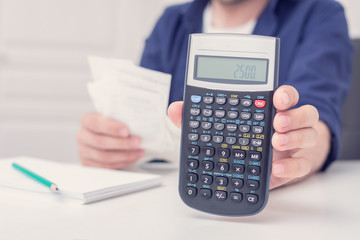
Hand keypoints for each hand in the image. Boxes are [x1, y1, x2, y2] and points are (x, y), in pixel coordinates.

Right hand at [77, 113, 143, 168]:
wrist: (108, 135)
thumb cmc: (113, 124)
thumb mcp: (114, 117)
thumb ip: (121, 118)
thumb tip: (138, 123)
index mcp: (87, 120)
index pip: (95, 123)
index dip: (111, 128)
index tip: (126, 131)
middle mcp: (82, 136)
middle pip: (100, 142)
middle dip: (121, 143)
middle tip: (137, 142)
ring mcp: (84, 151)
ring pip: (104, 156)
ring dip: (124, 155)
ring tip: (138, 151)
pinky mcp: (88, 163)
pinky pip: (106, 166)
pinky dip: (122, 162)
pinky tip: (133, 157)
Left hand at [168, 85, 330, 188]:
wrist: (258, 167)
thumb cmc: (239, 141)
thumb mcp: (218, 130)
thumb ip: (197, 118)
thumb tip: (174, 109)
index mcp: (269, 111)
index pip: (284, 96)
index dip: (284, 94)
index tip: (276, 97)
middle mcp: (287, 125)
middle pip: (305, 112)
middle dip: (293, 115)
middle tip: (276, 121)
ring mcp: (294, 145)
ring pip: (310, 134)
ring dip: (295, 137)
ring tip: (275, 142)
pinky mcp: (295, 165)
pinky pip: (304, 164)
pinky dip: (292, 166)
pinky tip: (276, 168)